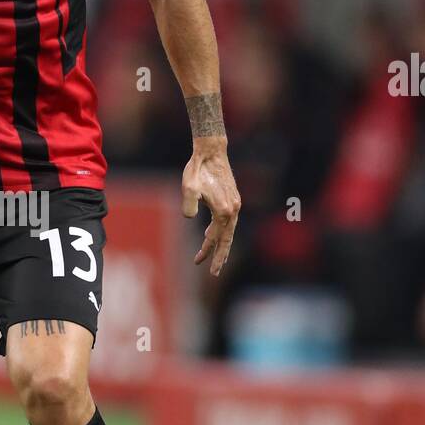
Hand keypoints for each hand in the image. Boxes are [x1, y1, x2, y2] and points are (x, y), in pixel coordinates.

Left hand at [182, 140, 240, 276]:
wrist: (211, 151)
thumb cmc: (197, 169)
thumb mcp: (188, 186)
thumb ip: (189, 204)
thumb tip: (190, 218)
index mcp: (224, 210)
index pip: (215, 238)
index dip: (206, 251)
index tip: (199, 264)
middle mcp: (233, 209)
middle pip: (227, 240)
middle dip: (220, 256)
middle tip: (214, 273)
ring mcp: (235, 204)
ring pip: (229, 231)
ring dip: (221, 245)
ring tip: (215, 257)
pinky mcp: (233, 199)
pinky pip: (229, 222)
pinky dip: (222, 232)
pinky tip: (212, 234)